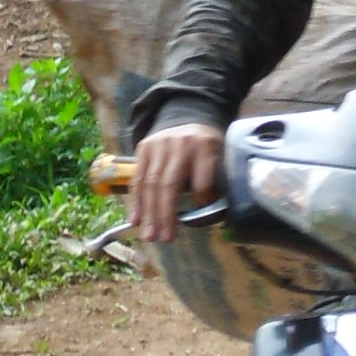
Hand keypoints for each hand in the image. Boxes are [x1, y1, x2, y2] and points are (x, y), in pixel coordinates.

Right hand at [131, 124, 225, 242]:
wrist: (187, 117)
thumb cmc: (206, 146)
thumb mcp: (220, 155)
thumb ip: (217, 179)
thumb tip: (212, 212)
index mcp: (205, 146)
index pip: (202, 178)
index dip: (201, 198)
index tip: (200, 214)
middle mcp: (181, 144)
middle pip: (171, 183)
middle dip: (166, 214)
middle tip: (166, 239)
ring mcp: (159, 145)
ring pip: (151, 183)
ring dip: (149, 213)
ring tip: (150, 236)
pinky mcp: (144, 148)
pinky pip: (138, 178)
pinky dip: (135, 201)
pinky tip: (135, 220)